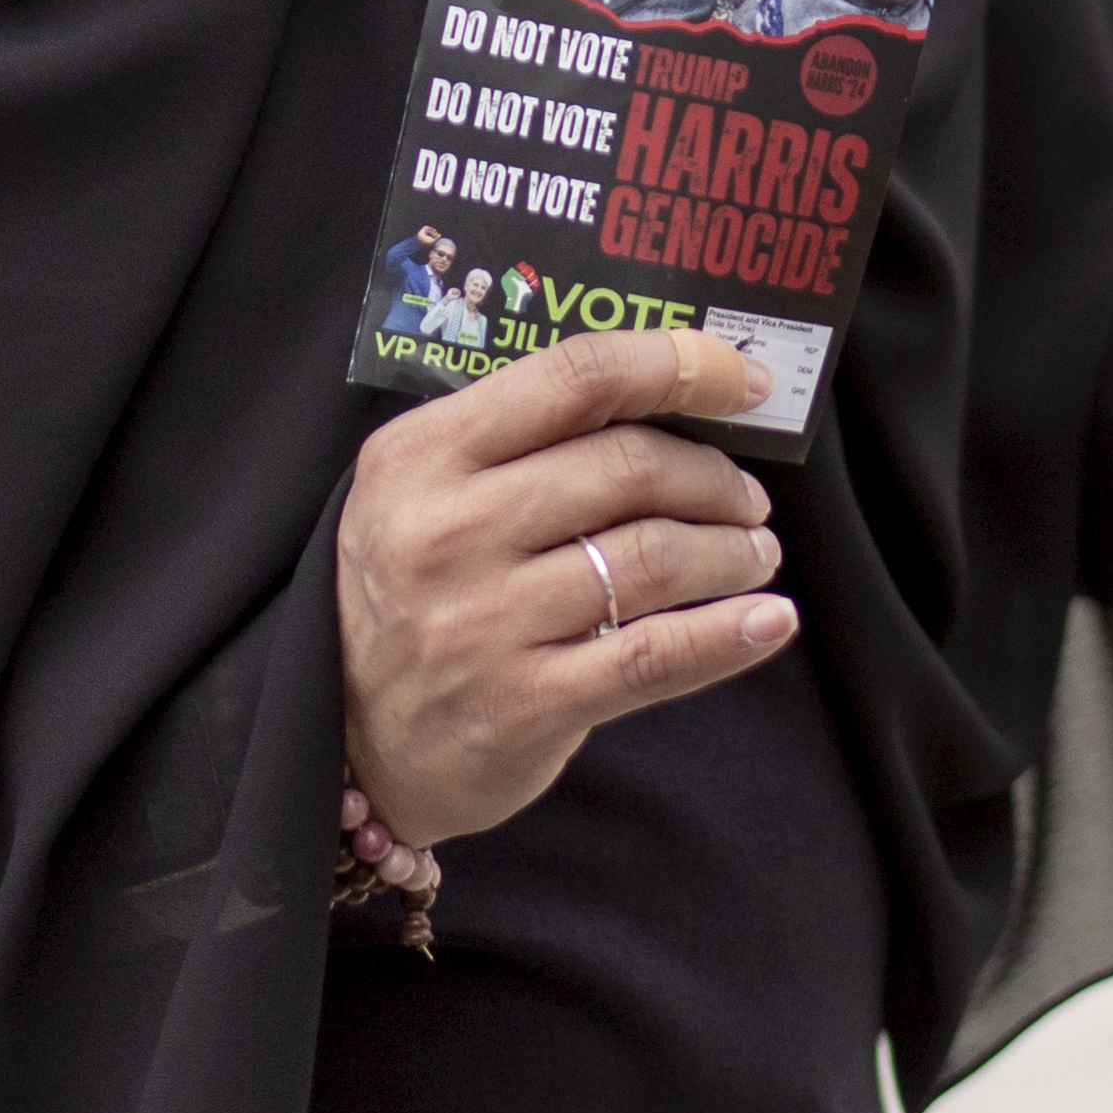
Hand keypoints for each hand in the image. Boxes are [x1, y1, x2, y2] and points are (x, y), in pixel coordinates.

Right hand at [336, 325, 795, 851]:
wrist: (343, 746)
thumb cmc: (412, 596)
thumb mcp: (428, 492)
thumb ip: (526, 440)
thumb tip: (676, 393)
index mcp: (422, 456)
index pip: (576, 378)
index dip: (680, 366)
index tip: (745, 381)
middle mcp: (445, 532)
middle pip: (627, 467)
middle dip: (714, 477)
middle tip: (747, 498)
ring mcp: (480, 623)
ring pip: (652, 557)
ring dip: (732, 551)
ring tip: (753, 554)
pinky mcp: (519, 706)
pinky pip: (654, 656)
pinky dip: (729, 635)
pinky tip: (770, 621)